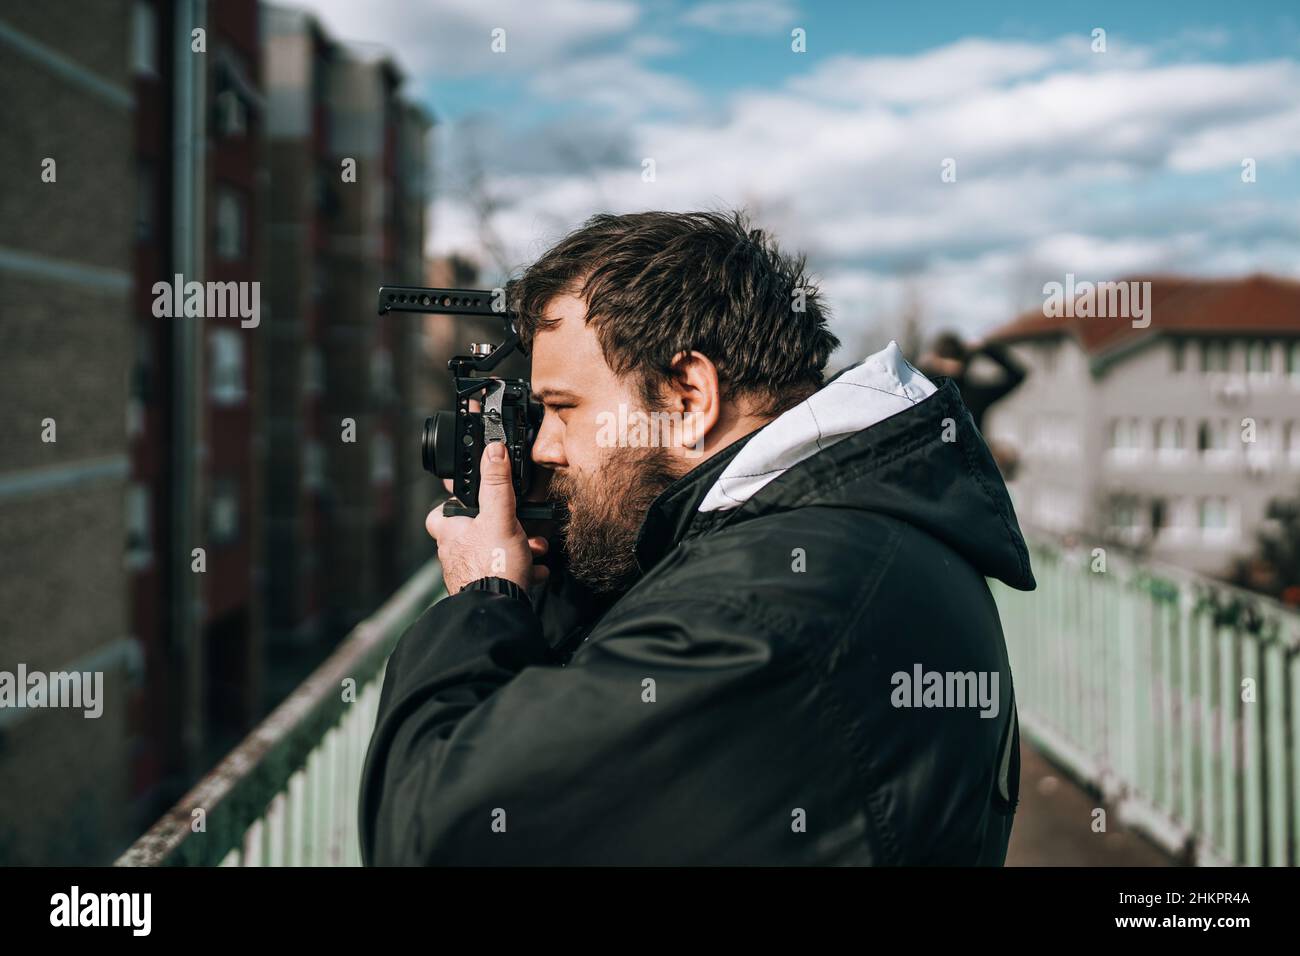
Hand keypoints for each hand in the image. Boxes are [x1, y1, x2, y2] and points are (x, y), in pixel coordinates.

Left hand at [425, 442, 549, 593]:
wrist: (499, 611)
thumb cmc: (492, 566)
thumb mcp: (500, 517)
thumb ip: (497, 484)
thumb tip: (493, 451)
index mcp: (451, 532)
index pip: (440, 512)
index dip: (455, 502)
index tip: (474, 496)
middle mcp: (454, 553)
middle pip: (473, 532)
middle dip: (502, 526)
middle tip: (519, 524)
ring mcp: (469, 573)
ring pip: (491, 552)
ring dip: (516, 548)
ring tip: (535, 548)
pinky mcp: (484, 589)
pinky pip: (503, 574)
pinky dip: (521, 570)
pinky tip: (536, 570)